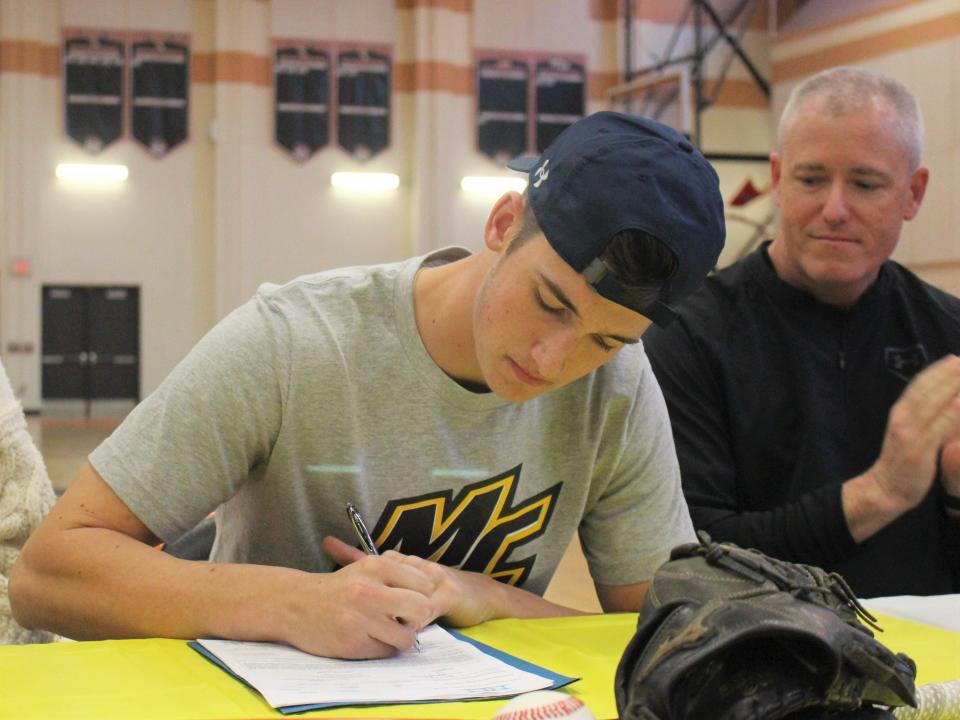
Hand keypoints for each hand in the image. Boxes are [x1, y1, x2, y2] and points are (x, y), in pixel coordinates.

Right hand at [284, 539, 437, 658]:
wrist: (296, 604)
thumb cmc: (338, 587)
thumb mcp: (365, 568)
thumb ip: (397, 573)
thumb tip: (433, 586)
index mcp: (376, 566)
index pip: (424, 583)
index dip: (422, 594)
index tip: (411, 599)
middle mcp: (370, 591)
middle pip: (422, 608)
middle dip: (418, 616)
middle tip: (405, 618)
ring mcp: (361, 619)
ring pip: (408, 636)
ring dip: (401, 637)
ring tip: (387, 630)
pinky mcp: (354, 643)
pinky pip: (387, 652)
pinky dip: (384, 648)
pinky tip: (370, 638)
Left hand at [322, 537, 500, 628]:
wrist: (481, 595)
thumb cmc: (440, 592)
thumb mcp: (407, 583)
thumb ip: (378, 574)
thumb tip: (337, 551)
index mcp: (404, 563)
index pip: (373, 559)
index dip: (348, 555)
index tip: (326, 545)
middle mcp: (416, 566)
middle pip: (387, 575)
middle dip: (367, 591)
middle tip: (349, 604)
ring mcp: (433, 579)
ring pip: (405, 593)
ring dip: (392, 610)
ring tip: (379, 624)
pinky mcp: (448, 595)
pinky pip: (426, 609)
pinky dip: (414, 620)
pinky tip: (407, 629)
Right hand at [867, 354, 959, 510]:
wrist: (884, 489)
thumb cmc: (900, 462)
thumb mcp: (907, 433)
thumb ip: (923, 418)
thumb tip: (944, 403)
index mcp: (900, 412)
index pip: (919, 385)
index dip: (937, 370)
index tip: (953, 359)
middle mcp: (903, 417)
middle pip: (927, 389)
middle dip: (947, 373)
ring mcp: (911, 432)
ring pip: (934, 403)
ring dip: (952, 386)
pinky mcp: (920, 449)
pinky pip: (940, 427)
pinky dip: (951, 412)